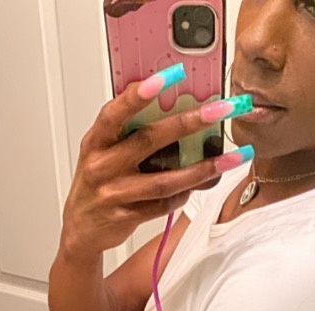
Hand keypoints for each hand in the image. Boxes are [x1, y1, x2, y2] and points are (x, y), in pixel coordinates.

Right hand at [60, 73, 251, 257]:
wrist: (82, 229)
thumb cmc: (97, 182)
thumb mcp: (104, 151)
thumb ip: (129, 131)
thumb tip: (175, 108)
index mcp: (96, 141)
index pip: (115, 113)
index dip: (140, 95)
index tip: (169, 77)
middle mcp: (102, 166)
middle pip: (149, 141)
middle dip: (189, 123)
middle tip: (221, 110)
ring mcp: (114, 194)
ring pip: (164, 181)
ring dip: (201, 169)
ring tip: (232, 158)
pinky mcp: (127, 217)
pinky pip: (163, 205)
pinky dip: (185, 193)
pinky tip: (203, 183)